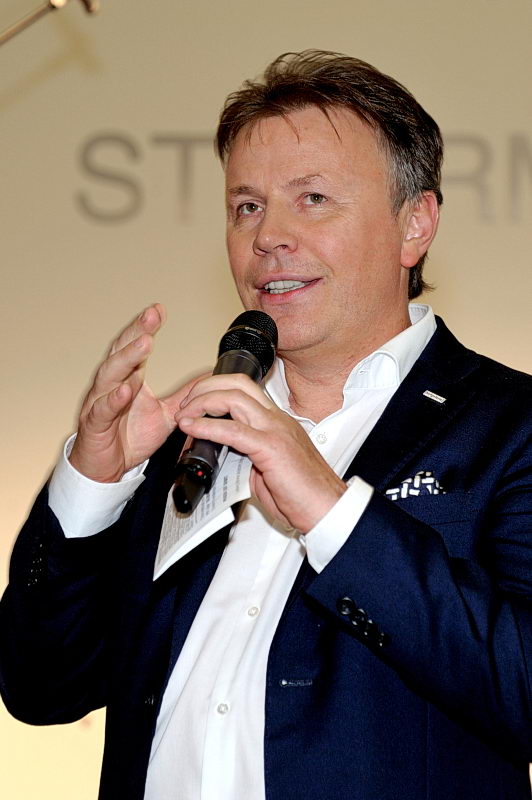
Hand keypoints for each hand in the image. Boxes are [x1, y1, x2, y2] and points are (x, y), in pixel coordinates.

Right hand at [70, 304, 201, 481]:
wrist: (108, 468)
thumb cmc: (128, 437)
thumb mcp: (165, 414)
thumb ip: (185, 396)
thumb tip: (207, 379)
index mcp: (129, 379)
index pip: (135, 347)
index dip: (145, 327)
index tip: (158, 310)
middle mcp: (112, 385)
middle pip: (121, 353)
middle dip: (136, 332)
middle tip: (151, 317)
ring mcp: (100, 403)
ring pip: (110, 375)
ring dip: (127, 359)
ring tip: (144, 344)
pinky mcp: (95, 425)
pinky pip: (102, 409)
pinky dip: (113, 399)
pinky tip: (124, 390)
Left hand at [175, 373, 346, 531]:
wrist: (327, 509)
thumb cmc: (302, 494)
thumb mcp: (268, 467)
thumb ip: (247, 455)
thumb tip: (223, 455)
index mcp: (277, 421)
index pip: (244, 389)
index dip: (216, 389)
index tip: (195, 403)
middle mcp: (276, 419)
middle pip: (237, 383)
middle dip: (205, 387)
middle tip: (185, 404)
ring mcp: (275, 431)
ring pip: (234, 398)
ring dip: (202, 402)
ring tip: (184, 414)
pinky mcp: (271, 448)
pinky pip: (233, 431)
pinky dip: (207, 427)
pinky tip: (191, 429)